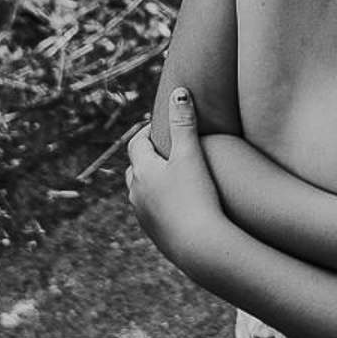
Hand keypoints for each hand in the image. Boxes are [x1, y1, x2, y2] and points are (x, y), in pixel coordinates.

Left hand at [126, 87, 223, 257]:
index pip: (137, 144)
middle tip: (165, 149)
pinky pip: (153, 213)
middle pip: (136, 169)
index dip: (147, 132)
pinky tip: (179, 205)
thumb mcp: (191, 155)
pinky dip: (160, 203)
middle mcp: (137, 194)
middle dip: (148, 157)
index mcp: (142, 171)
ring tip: (171, 177)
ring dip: (152, 182)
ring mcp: (144, 216)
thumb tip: (179, 92)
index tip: (160, 126)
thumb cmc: (196, 196)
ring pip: (141, 193)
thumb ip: (184, 123)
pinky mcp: (156, 235)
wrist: (200, 246)